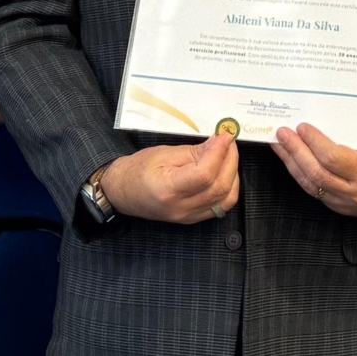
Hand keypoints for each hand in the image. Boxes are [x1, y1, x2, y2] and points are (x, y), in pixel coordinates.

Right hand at [99, 134, 241, 223]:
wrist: (123, 193)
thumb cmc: (137, 170)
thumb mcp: (163, 153)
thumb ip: (194, 151)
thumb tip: (219, 143)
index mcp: (168, 189)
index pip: (204, 174)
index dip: (220, 153)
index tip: (225, 136)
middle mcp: (180, 207)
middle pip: (219, 187)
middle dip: (231, 161)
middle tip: (229, 143)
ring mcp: (188, 216)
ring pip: (225, 199)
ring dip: (233, 175)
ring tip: (228, 156)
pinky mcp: (193, 218)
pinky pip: (221, 206)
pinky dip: (228, 189)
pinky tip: (226, 173)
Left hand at [270, 124, 356, 218]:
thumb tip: (328, 119)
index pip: (333, 158)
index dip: (315, 142)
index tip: (303, 127)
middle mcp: (352, 190)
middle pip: (316, 171)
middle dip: (296, 150)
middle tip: (283, 133)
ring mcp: (341, 201)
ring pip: (309, 182)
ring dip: (291, 161)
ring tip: (279, 143)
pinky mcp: (333, 205)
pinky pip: (311, 189)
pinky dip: (297, 172)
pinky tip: (289, 159)